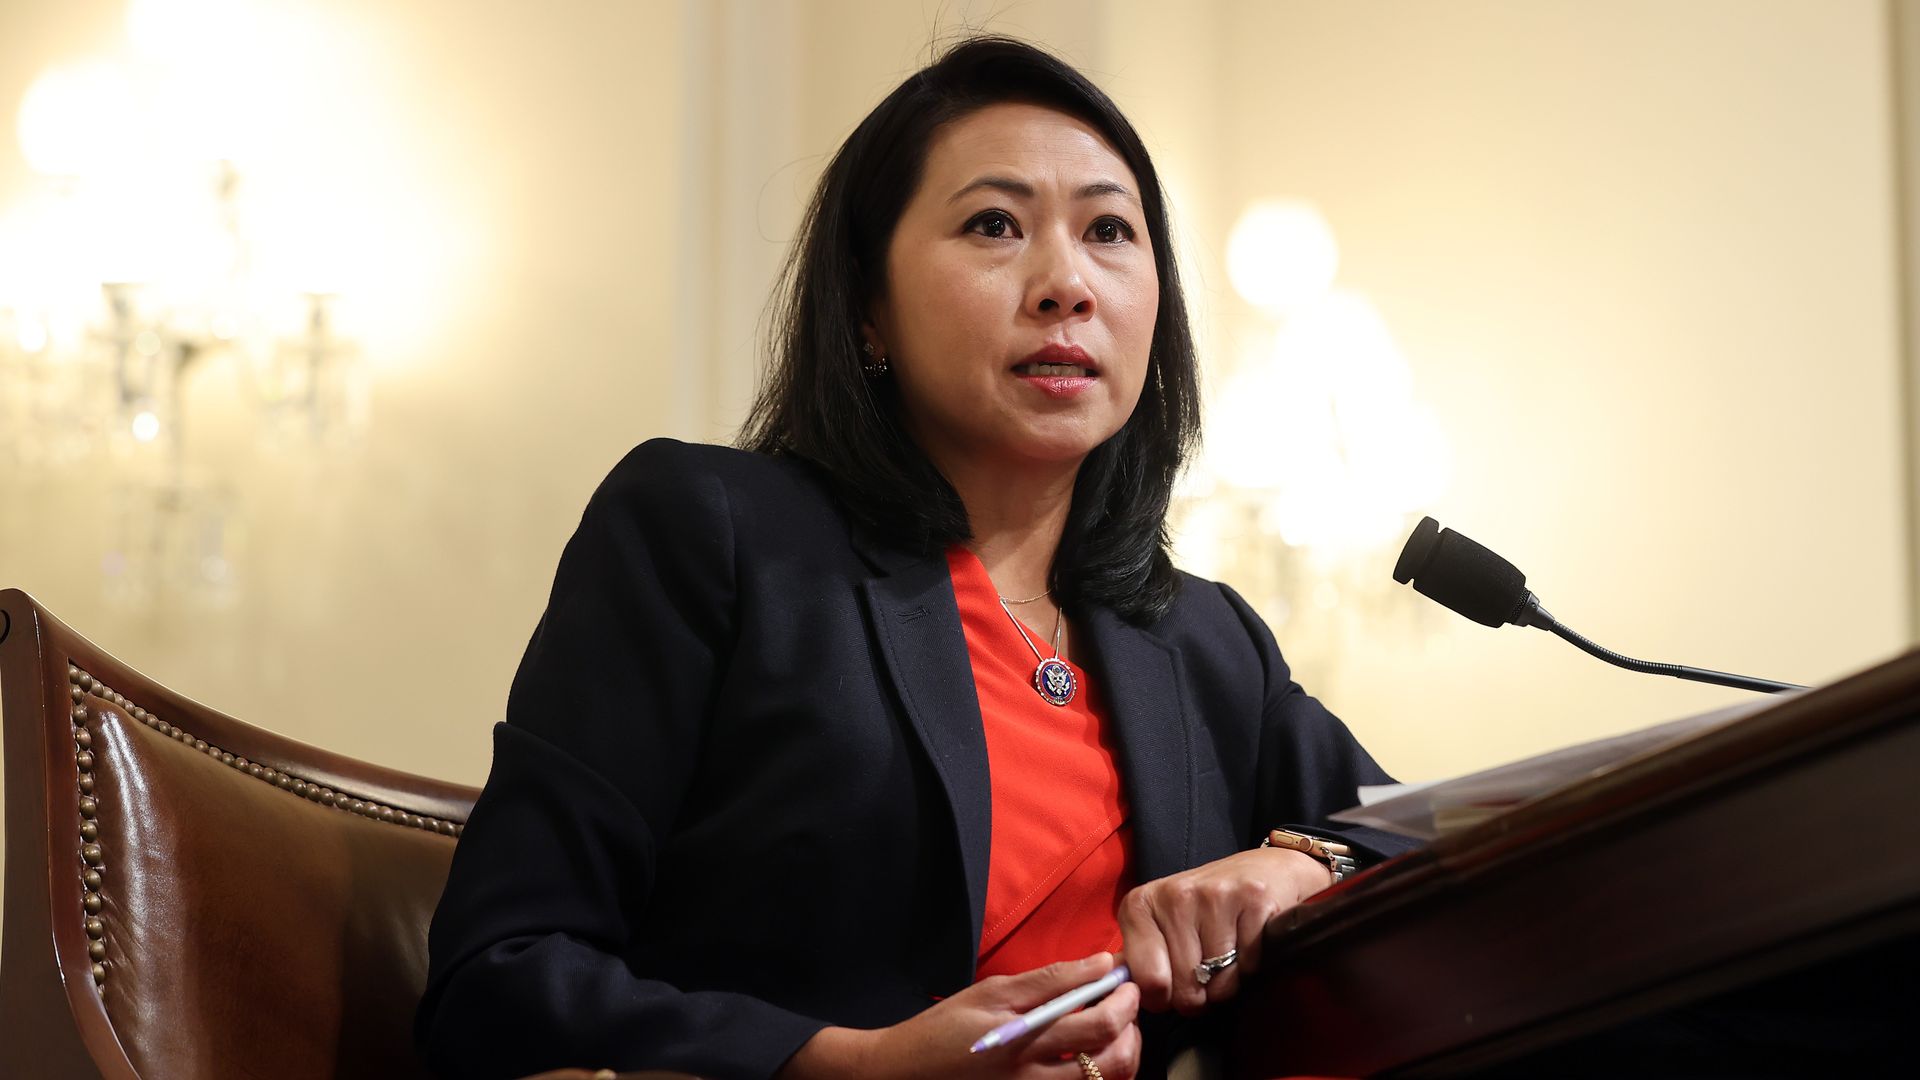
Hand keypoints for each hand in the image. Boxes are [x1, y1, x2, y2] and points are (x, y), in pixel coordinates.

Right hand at [778, 952, 1139, 1078]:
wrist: (904, 1075)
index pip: (1096, 1019)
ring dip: (1124, 1051)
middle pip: (1112, 1058)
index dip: (1123, 996)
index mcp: (1026, 1039)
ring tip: (1116, 1027)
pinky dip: (1101, 1074)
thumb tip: (1100, 961)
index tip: (1124, 976)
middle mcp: (1036, 1077)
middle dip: (1132, 1024)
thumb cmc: (945, 1027)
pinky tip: (1094, 1054)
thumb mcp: (991, 992)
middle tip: (1128, 1000)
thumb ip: (1048, 979)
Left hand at [1118, 848, 1331, 1016]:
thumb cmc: (1206, 908)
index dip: (1164, 998)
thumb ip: (1140, 959)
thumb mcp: (1162, 926)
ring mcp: (1214, 895)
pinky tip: (1248, 942)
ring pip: (1219, 981)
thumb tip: (1128, 996)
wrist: (1265, 869)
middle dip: (1199, 995)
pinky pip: (1249, 966)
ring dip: (1227, 983)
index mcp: (1141, 904)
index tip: (1174, 987)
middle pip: (1185, 986)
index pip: (1148, 981)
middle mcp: (1174, 895)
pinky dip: (1251, 966)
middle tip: (1206, 974)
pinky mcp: (1253, 899)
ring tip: (1228, 956)